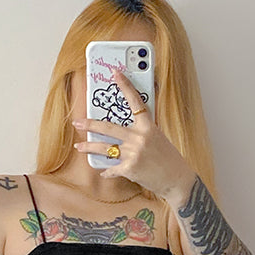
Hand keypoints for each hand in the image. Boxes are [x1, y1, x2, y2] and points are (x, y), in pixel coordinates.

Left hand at [72, 68, 196, 197]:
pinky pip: (112, 168)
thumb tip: (125, 129)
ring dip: (89, 147)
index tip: (115, 73)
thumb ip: (142, 132)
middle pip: (109, 127)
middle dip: (90, 124)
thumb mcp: (158, 139)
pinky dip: (107, 171)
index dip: (125, 86)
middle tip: (77, 122)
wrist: (177, 180)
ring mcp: (134, 153)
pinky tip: (104, 172)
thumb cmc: (169, 159)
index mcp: (148, 126)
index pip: (135, 101)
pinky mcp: (130, 169)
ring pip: (105, 148)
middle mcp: (140, 138)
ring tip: (79, 147)